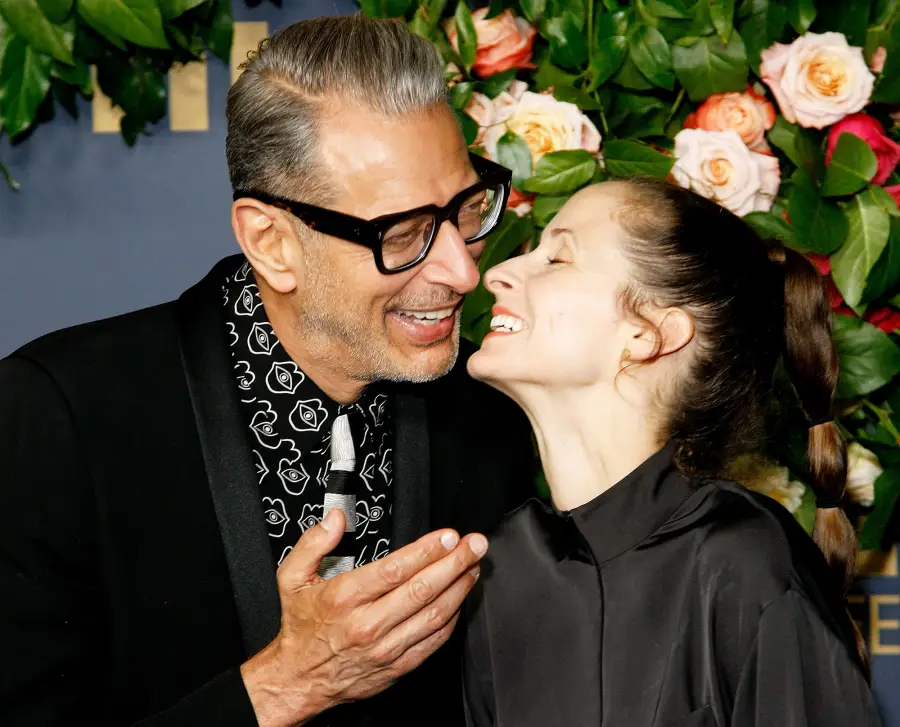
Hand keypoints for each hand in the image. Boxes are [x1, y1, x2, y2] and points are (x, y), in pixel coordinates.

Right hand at [241, 508, 486, 726]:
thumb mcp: (291, 578)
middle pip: (422, 590)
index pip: (395, 570)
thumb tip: (336, 518)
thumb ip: (313, 542)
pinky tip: (459, 600)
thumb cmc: (300, 628)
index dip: (427, 551)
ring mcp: (385, 648)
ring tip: (473, 567)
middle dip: (455, 563)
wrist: (298, 680)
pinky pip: (433, 641)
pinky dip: (451, 619)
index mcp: (344, 598)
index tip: (448, 536)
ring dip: (459, 588)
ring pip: (434, 615)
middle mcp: (368, 624)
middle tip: (475, 545)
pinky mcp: (397, 667)